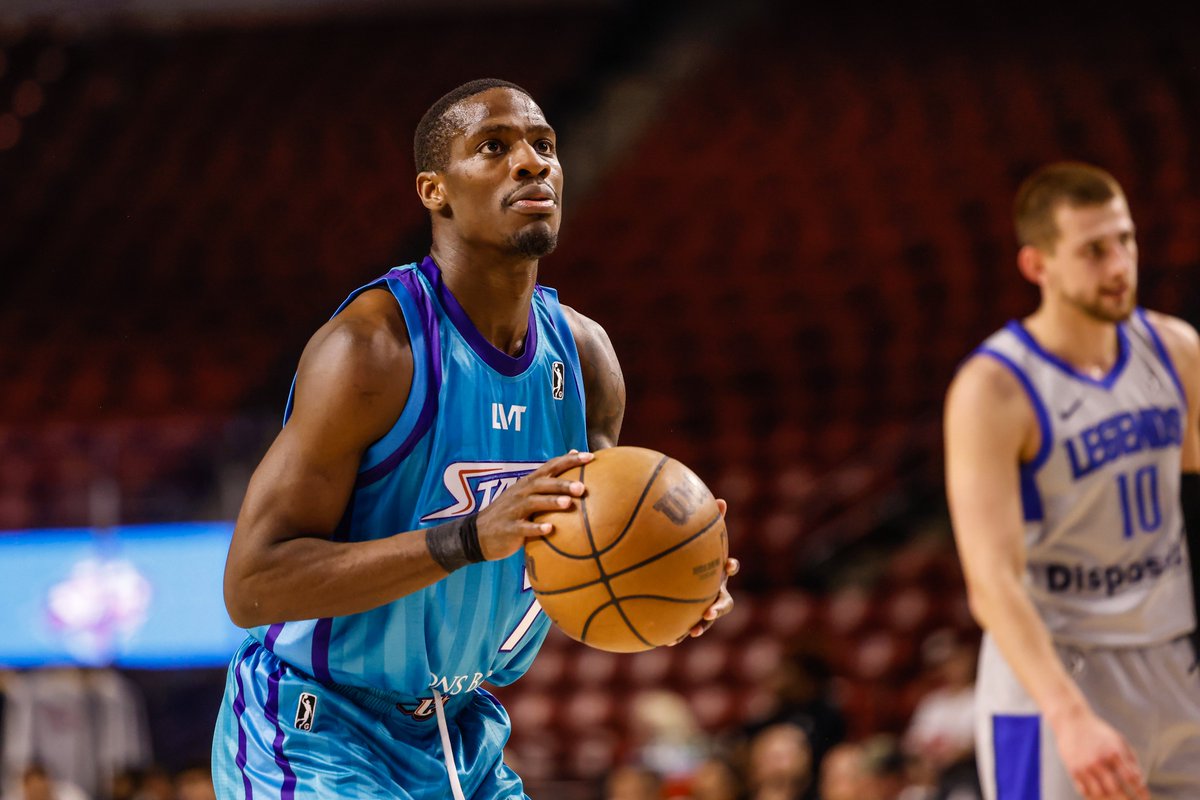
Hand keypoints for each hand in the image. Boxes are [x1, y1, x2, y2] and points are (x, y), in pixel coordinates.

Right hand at [475, 451, 591, 560]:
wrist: (478, 534)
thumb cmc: (510, 511)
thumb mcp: (526, 492)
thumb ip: (547, 479)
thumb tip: (572, 456)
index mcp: (528, 483)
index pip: (550, 466)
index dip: (569, 460)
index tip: (590, 457)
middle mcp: (521, 493)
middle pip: (543, 484)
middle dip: (562, 484)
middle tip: (582, 487)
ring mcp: (514, 510)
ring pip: (533, 503)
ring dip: (550, 502)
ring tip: (568, 503)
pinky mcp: (509, 529)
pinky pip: (523, 528)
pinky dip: (536, 529)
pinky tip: (549, 530)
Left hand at [671, 498, 737, 643]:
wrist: (680, 577)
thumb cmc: (690, 553)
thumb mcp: (697, 538)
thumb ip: (708, 521)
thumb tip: (720, 499)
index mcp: (716, 571)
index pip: (728, 568)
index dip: (730, 566)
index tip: (728, 563)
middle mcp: (714, 591)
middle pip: (723, 602)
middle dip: (717, 607)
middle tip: (709, 611)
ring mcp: (703, 606)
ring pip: (705, 620)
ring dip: (700, 626)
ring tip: (691, 631)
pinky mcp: (689, 617)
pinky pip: (683, 627)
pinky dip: (676, 633)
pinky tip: (664, 640)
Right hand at [1049, 704, 1147, 799]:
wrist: (1071, 721)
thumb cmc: (1099, 733)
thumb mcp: (1118, 741)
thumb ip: (1130, 760)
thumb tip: (1140, 782)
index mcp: (1113, 752)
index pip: (1130, 778)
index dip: (1140, 791)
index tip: (1145, 798)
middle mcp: (1098, 761)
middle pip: (1115, 789)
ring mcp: (1084, 767)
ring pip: (1099, 794)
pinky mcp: (1073, 770)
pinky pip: (1084, 791)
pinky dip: (1094, 798)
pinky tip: (1101, 798)